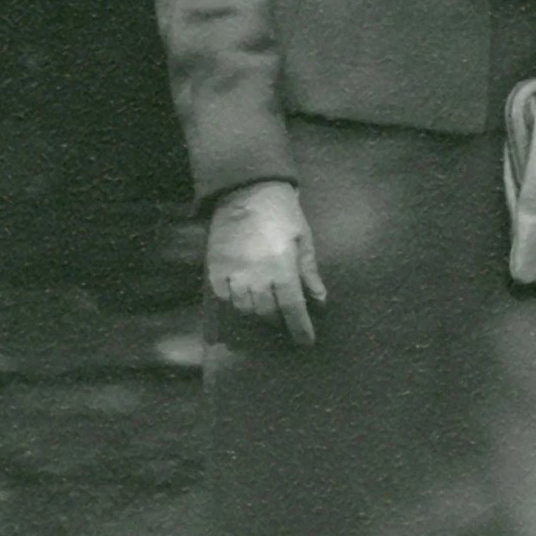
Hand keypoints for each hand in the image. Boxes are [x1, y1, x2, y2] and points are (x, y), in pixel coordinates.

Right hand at [207, 180, 325, 344]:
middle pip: (267, 313)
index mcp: (282, 266)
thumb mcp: (303, 239)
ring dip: (257, 316)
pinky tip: (242, 304)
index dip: (300, 328)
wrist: (247, 192)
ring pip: (244, 309)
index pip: (293, 307)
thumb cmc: (282, 214)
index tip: (306, 343)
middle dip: (279, 323)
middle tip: (286, 324)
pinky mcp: (215, 269)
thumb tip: (320, 300)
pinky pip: (222, 299)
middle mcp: (256, 274)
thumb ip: (309, 271)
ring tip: (266, 314)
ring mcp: (233, 272)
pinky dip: (233, 306)